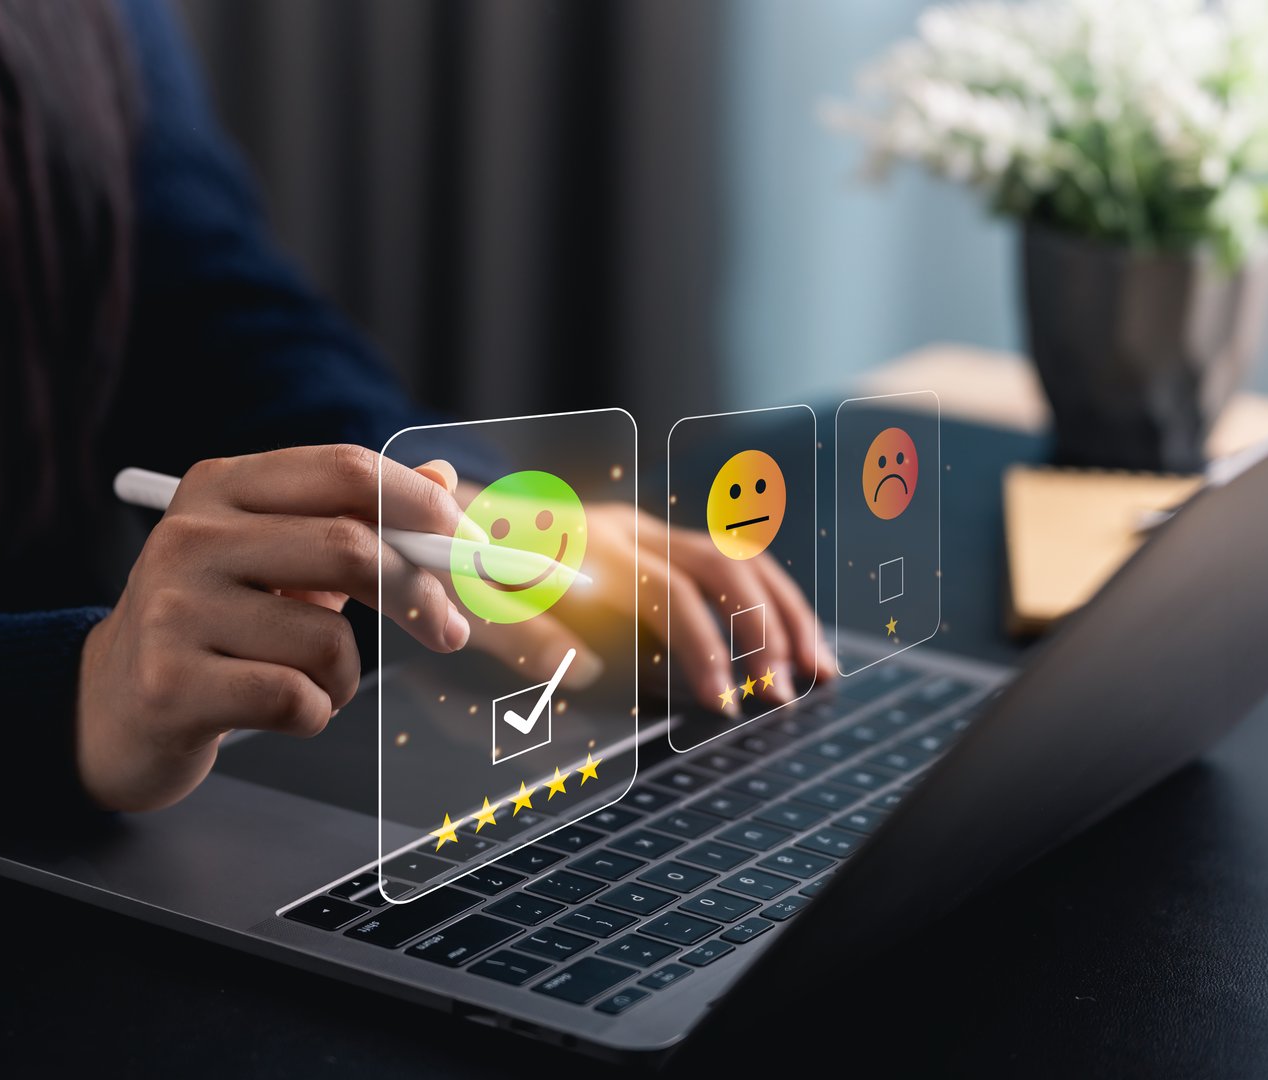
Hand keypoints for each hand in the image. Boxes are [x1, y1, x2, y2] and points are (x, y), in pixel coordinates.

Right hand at [76, 446, 467, 811]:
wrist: (109, 707)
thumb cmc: (212, 627)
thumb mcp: (276, 559)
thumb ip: (354, 519)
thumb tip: (443, 481)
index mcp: (218, 488)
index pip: (344, 470)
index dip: (422, 504)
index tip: (469, 543)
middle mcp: (189, 537)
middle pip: (350, 547)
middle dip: (418, 595)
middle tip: (447, 630)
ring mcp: (174, 610)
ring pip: (329, 640)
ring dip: (347, 675)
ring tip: (311, 681)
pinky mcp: (171, 685)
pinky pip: (297, 698)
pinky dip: (315, 714)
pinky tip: (279, 710)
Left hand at [458, 501, 831, 713]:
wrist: (450, 518)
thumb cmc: (465, 573)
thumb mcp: (480, 607)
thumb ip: (530, 636)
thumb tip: (591, 669)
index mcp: (590, 545)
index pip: (670, 594)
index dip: (704, 649)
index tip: (725, 703)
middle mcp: (629, 528)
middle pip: (721, 567)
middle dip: (761, 633)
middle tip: (780, 696)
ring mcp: (647, 529)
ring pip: (738, 558)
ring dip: (783, 614)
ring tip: (817, 672)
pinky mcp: (657, 540)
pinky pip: (730, 562)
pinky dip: (769, 601)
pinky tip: (795, 643)